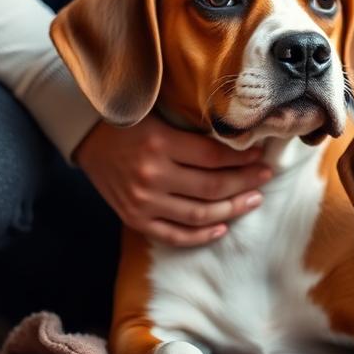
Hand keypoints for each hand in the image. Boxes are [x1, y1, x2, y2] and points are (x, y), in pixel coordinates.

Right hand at [76, 116, 271, 246]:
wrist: (88, 138)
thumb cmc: (130, 122)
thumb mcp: (161, 117)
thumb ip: (193, 133)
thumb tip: (239, 142)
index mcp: (160, 143)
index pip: (213, 157)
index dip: (242, 158)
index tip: (260, 155)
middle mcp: (152, 175)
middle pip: (212, 187)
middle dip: (245, 183)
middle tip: (265, 177)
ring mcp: (143, 202)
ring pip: (199, 214)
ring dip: (232, 209)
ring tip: (253, 200)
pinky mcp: (134, 219)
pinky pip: (174, 236)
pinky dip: (201, 236)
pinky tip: (222, 227)